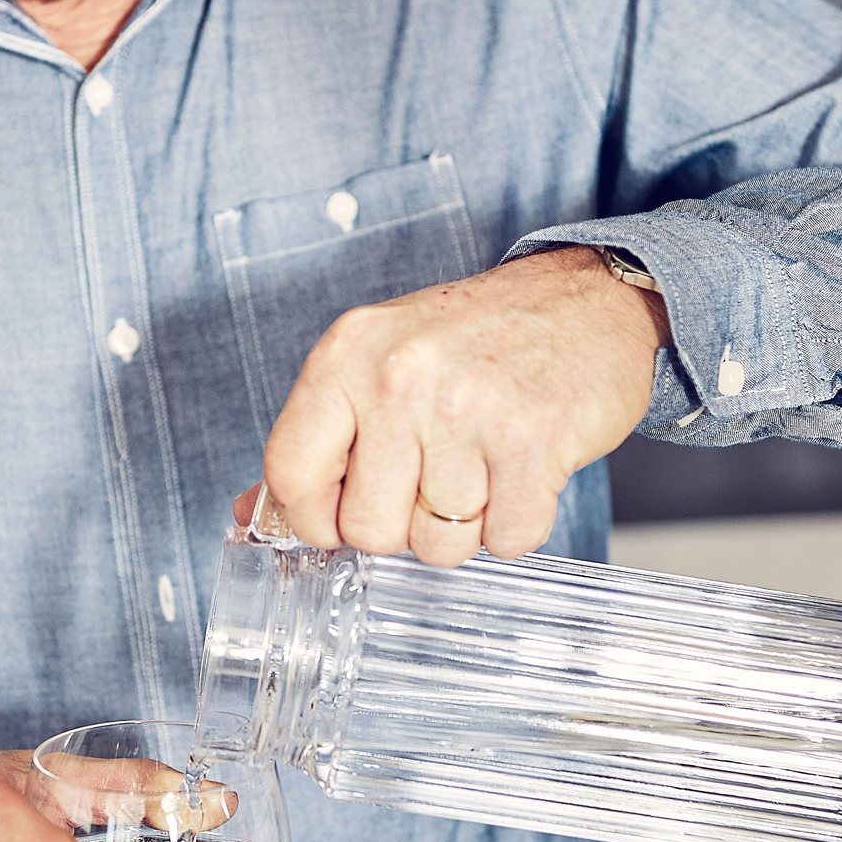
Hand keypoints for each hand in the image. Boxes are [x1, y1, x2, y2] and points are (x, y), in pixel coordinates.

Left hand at [238, 247, 670, 563]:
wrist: (589, 298)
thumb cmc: (479, 338)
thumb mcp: (379, 361)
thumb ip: (318, 437)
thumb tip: (252, 512)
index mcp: (348, 354)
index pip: (289, 471)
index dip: (313, 516)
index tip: (340, 516)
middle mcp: (400, 376)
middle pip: (367, 527)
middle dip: (401, 526)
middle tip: (432, 483)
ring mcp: (467, 409)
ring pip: (438, 544)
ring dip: (465, 529)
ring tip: (483, 471)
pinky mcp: (532, 441)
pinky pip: (506, 539)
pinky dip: (516, 526)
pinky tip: (521, 477)